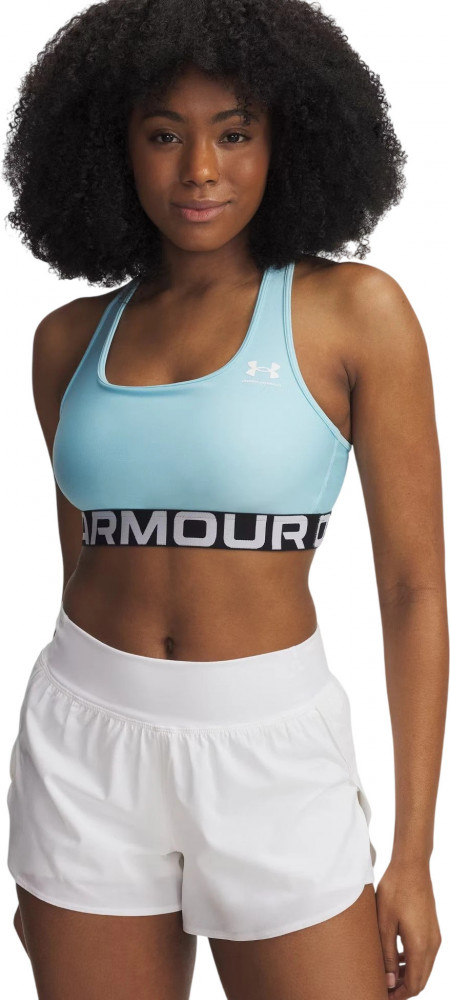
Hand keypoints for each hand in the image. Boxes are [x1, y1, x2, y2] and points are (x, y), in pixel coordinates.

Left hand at [375, 860, 440, 996]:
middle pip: (421, 979)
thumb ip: (387, 954)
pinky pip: (424, 954)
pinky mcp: (432, 929)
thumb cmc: (396, 890)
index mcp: (421, 946)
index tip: (382, 996)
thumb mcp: (385, 923)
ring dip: (408, 975)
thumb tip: (388, 980)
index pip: (414, 984)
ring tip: (386, 975)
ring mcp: (434, 936)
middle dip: (403, 988)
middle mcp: (432, 945)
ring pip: (423, 968)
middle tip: (383, 988)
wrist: (412, 865)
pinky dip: (412, 962)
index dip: (399, 995)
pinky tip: (396, 957)